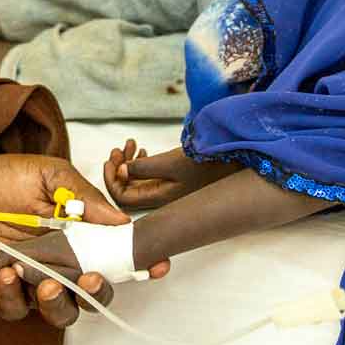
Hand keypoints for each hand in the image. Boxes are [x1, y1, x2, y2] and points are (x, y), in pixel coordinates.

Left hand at [0, 153, 169, 327]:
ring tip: (47, 280)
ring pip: (58, 313)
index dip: (139, 268)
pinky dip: (14, 295)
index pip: (116, 261)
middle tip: (88, 278)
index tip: (156, 266)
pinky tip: (8, 271)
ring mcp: (31, 282)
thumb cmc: (5, 177)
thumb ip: (83, 197)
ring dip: (57, 303)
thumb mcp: (50, 175)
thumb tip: (120, 218)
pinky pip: (14, 309)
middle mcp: (61, 265)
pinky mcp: (0, 291)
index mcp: (81, 239)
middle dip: (97, 294)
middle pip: (91, 298)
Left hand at [103, 139, 232, 209]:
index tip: (111, 160)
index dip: (112, 181)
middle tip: (119, 149)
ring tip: (130, 145)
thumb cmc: (206, 163)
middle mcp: (160, 197)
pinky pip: (147, 174)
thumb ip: (144, 168)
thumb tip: (120, 171)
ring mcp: (166, 188)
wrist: (233, 159)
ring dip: (128, 162)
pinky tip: (142, 150)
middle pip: (127, 189)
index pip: (123, 198)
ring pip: (136, 180)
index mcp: (158, 199)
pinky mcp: (172, 179)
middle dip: (118, 168)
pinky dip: (140, 161)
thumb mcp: (172, 163)